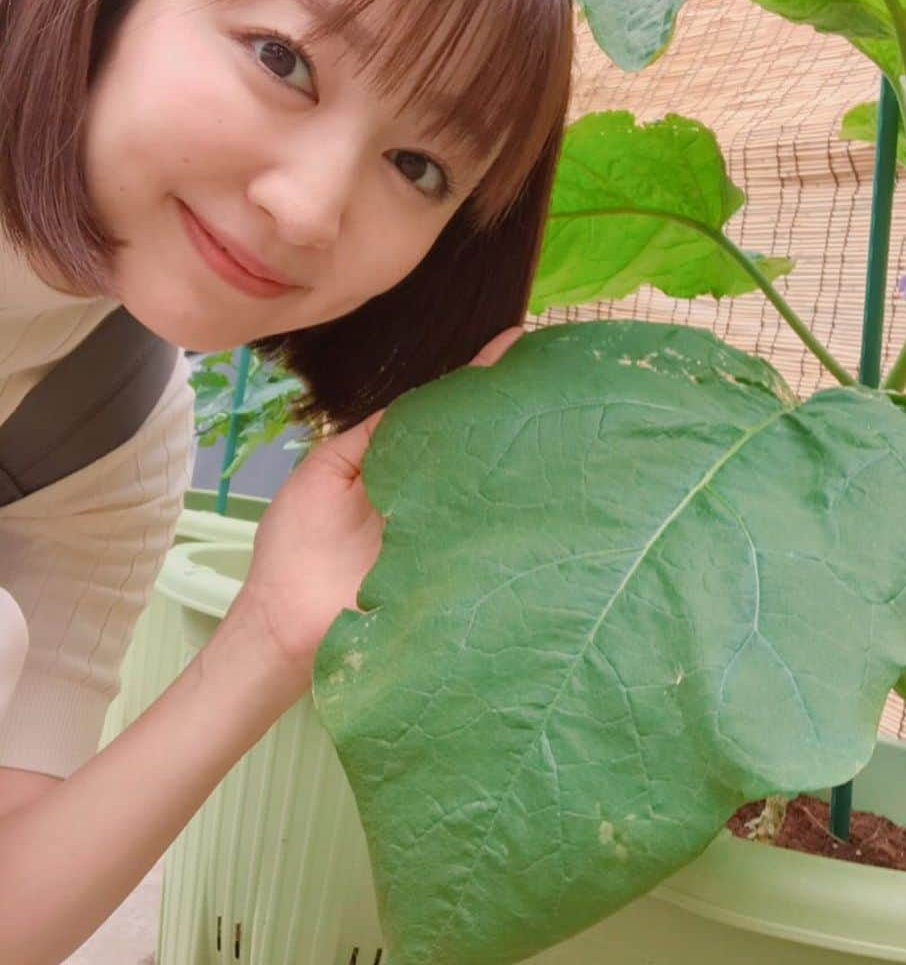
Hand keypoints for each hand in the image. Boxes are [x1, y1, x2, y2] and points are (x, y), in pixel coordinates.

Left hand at [231, 327, 524, 693]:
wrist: (285, 621)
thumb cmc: (297, 547)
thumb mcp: (325, 471)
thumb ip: (370, 435)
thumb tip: (414, 400)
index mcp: (402, 464)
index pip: (445, 414)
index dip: (477, 380)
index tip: (513, 344)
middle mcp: (434, 492)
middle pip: (478, 446)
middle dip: (512, 410)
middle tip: (552, 374)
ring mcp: (449, 530)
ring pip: (492, 486)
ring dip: (524, 454)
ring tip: (561, 411)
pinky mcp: (458, 568)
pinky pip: (490, 536)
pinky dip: (516, 511)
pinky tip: (548, 479)